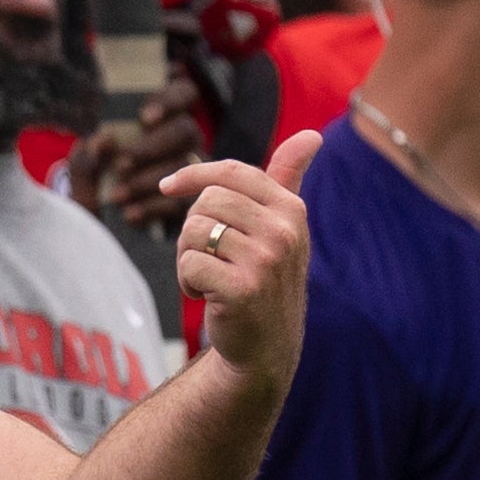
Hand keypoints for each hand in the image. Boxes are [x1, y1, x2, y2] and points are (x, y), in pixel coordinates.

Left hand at [72, 72, 205, 228]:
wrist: (97, 228)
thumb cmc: (94, 184)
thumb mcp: (84, 168)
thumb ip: (88, 153)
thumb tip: (103, 141)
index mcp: (160, 116)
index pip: (182, 91)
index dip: (170, 100)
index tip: (145, 118)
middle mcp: (182, 138)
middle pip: (186, 129)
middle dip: (151, 147)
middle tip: (121, 165)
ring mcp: (193, 168)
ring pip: (186, 164)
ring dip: (148, 180)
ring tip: (117, 196)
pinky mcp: (191, 200)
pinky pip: (183, 200)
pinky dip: (153, 207)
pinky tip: (129, 214)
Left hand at [159, 128, 317, 386]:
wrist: (265, 344)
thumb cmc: (265, 277)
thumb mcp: (282, 227)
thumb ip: (288, 179)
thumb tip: (312, 135)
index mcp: (291, 210)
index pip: (233, 173)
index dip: (193, 174)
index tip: (167, 186)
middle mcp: (285, 232)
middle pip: (206, 202)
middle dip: (194, 229)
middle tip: (210, 256)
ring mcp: (266, 261)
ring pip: (193, 232)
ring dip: (189, 257)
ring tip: (211, 277)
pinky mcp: (243, 289)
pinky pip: (188, 265)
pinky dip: (187, 282)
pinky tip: (208, 297)